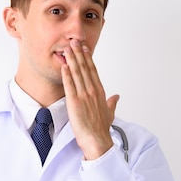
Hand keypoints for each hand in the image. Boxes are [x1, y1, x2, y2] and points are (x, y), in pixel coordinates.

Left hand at [62, 39, 119, 159]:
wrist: (97, 140)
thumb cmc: (101, 129)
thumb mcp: (109, 113)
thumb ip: (112, 103)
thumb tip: (116, 96)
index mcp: (100, 92)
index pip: (93, 71)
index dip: (88, 58)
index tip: (85, 48)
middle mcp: (93, 91)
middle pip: (85, 68)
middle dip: (79, 53)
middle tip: (74, 41)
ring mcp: (84, 96)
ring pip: (78, 73)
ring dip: (72, 59)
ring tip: (68, 48)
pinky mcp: (75, 102)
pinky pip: (70, 85)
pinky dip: (67, 74)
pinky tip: (64, 65)